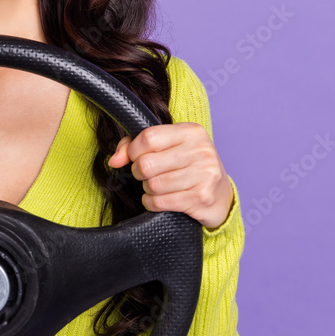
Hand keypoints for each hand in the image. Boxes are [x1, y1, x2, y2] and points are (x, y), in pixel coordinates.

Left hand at [107, 122, 232, 228]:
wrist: (220, 196)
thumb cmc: (187, 167)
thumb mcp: (167, 147)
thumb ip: (134, 146)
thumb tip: (114, 160)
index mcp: (191, 132)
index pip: (148, 137)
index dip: (133, 151)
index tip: (136, 158)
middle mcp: (201, 150)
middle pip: (147, 164)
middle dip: (139, 173)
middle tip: (147, 175)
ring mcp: (204, 174)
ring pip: (153, 185)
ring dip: (148, 189)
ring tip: (157, 186)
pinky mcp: (202, 197)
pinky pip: (160, 202)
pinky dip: (152, 203)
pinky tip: (159, 200)